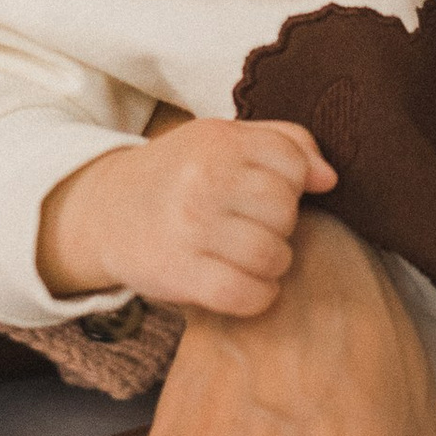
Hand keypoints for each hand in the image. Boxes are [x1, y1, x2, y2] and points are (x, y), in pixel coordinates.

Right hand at [39, 118, 334, 318]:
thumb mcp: (224, 140)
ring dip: (272, 263)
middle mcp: (203, 180)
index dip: (292, 183)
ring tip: (248, 255)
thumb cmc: (180, 174)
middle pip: (285, 211)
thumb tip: (329, 178)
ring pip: (274, 256)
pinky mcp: (180, 274)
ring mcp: (190, 228)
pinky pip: (248, 295)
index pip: (294, 163)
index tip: (264, 191)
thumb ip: (284, 143)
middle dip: (279, 224)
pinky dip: (258, 296)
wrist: (106, 210)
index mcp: (218, 140)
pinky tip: (244, 283)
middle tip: (252, 225)